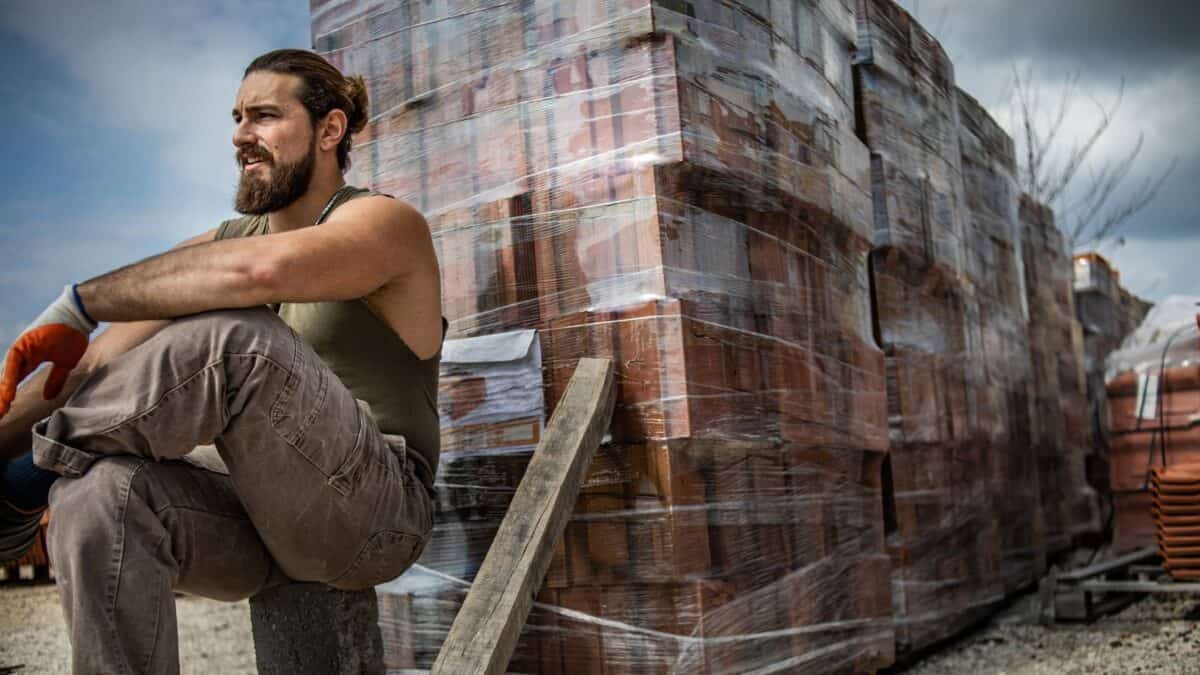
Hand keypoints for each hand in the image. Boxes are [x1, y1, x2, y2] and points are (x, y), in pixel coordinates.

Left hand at [0, 286, 96, 417]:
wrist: (80, 316)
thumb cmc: (73, 335)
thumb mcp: (66, 363)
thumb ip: (55, 379)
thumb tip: (47, 397)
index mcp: (29, 359)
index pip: (13, 382)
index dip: (6, 397)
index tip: (4, 413)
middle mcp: (21, 355)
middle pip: (6, 380)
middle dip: (1, 399)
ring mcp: (22, 348)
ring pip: (6, 374)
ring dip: (2, 393)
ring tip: (0, 410)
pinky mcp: (25, 342)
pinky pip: (14, 363)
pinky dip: (9, 379)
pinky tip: (7, 393)